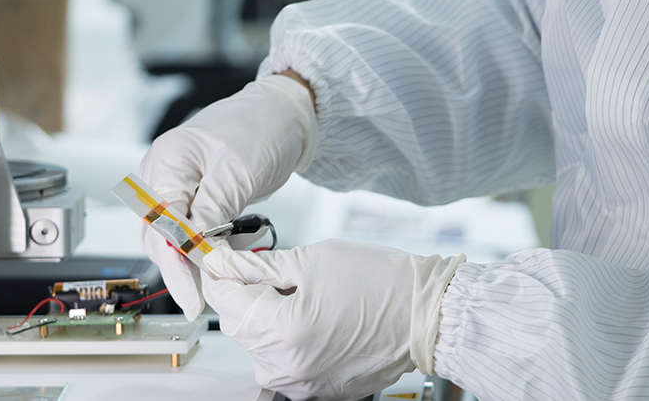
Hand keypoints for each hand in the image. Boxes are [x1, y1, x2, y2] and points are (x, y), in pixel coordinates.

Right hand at [139, 74, 316, 319]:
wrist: (287, 111)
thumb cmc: (264, 127)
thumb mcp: (237, 173)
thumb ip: (211, 214)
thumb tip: (196, 254)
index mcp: (166, 163)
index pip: (160, 225)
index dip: (175, 265)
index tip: (193, 296)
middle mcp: (164, 174)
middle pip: (161, 235)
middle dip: (184, 268)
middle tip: (207, 299)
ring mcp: (179, 184)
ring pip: (176, 237)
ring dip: (199, 259)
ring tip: (225, 279)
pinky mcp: (199, 194)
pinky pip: (195, 228)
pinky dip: (212, 246)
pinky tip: (233, 254)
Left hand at [202, 240, 465, 400]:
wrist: (427, 314)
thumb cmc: (381, 283)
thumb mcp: (311, 260)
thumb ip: (260, 266)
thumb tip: (225, 263)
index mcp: (283, 333)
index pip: (227, 303)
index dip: (221, 277)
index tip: (220, 261)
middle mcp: (288, 367)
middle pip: (241, 329)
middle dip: (245, 297)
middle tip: (264, 269)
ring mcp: (305, 384)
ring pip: (262, 349)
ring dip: (267, 320)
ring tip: (297, 293)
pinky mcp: (321, 390)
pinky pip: (288, 363)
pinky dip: (289, 339)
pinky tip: (311, 315)